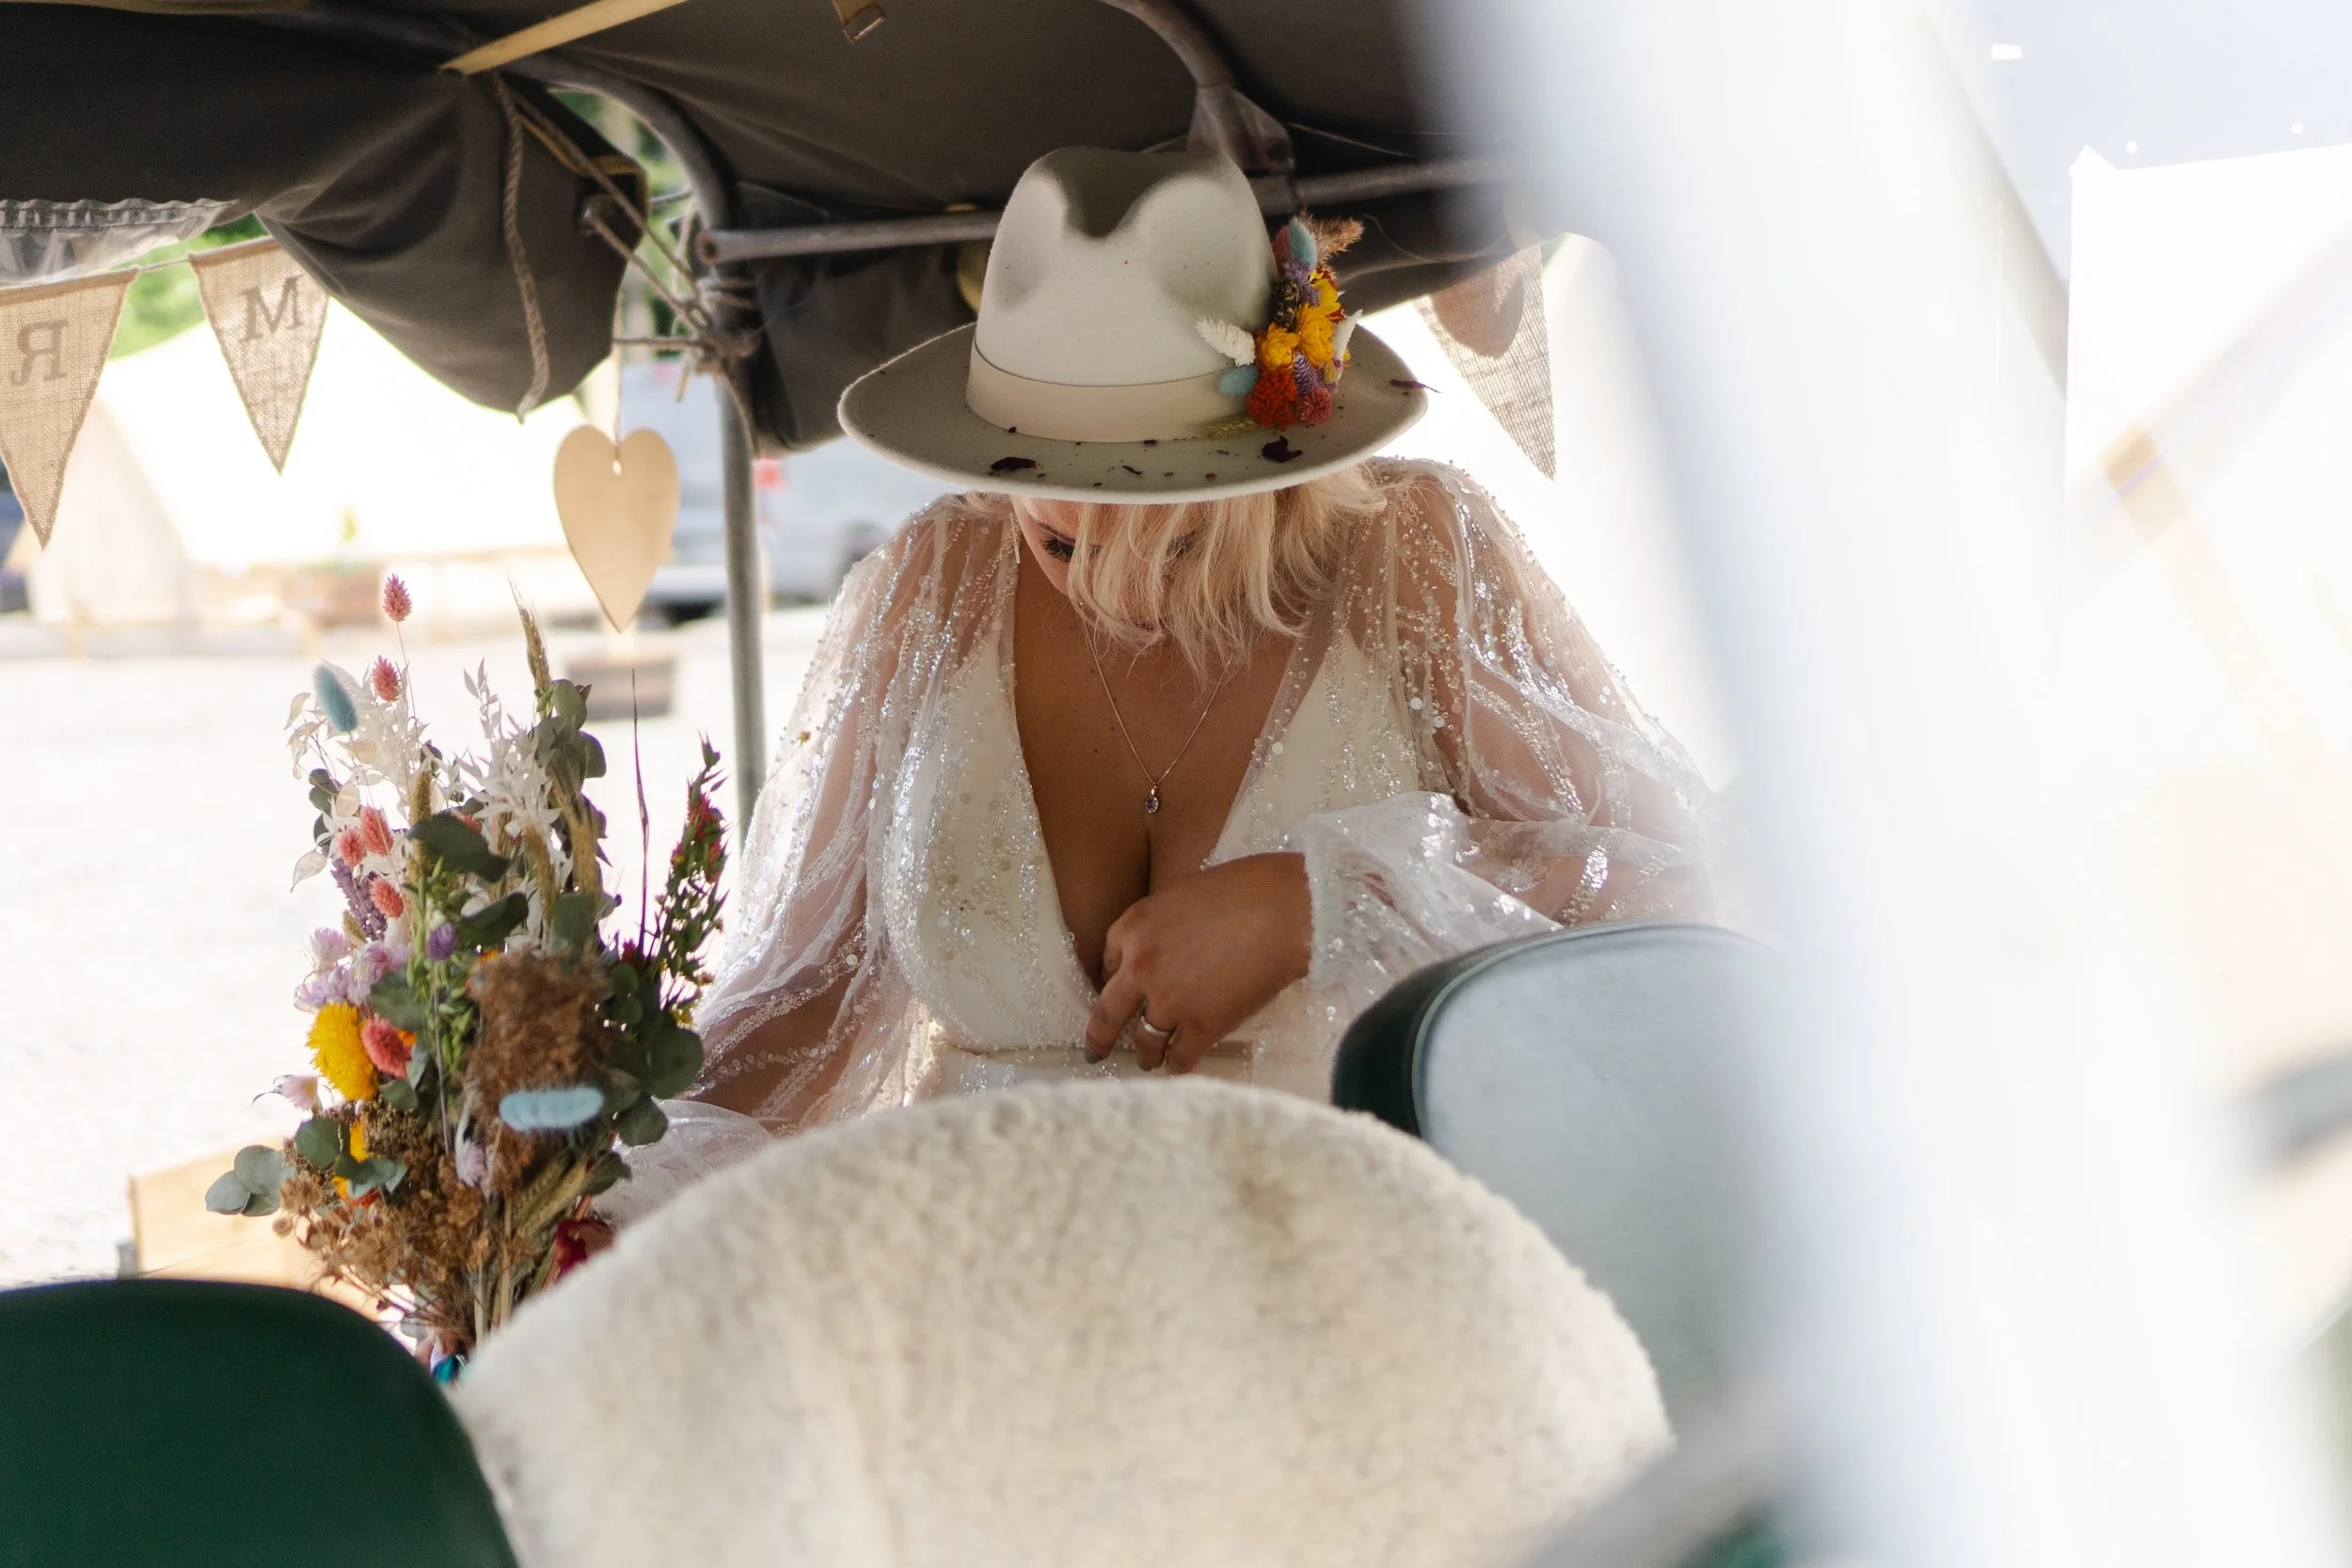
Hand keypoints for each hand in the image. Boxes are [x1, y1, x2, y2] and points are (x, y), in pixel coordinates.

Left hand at [1084, 853, 1312, 1073]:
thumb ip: (1164, 926)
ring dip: (1146, 1055)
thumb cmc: (1248, 889)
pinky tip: (1180, 1066)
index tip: (1119, 995)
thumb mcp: (1184, 894)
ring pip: (1144, 1042)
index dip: (1115, 982)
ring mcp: (1169, 1000)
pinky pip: (1180, 1058)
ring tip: (1150, 1061)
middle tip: (1096, 1052)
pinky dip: (1178, 1065)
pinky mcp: (1202, 1026)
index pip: (1107, 964)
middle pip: (1107, 1013)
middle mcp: (1140, 966)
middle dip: (1100, 1037)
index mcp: (1133, 926)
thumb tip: (1168, 950)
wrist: (1287, 910)